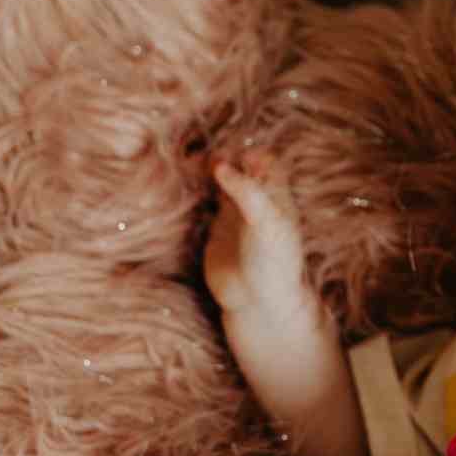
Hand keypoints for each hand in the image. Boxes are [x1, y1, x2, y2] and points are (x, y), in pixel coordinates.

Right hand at [204, 149, 313, 320]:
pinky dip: (192, 193)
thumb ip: (247, 192)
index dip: (247, 153)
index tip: (229, 158)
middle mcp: (255, 200)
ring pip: (218, 182)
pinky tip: (179, 187)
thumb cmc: (274, 261)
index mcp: (276, 195)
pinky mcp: (215, 230)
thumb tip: (221, 165)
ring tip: (187, 166)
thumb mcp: (267, 223)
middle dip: (220, 158)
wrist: (259, 302)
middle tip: (201, 160)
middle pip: (238, 167)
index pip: (263, 160)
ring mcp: (233, 213)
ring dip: (204, 172)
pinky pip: (202, 203)